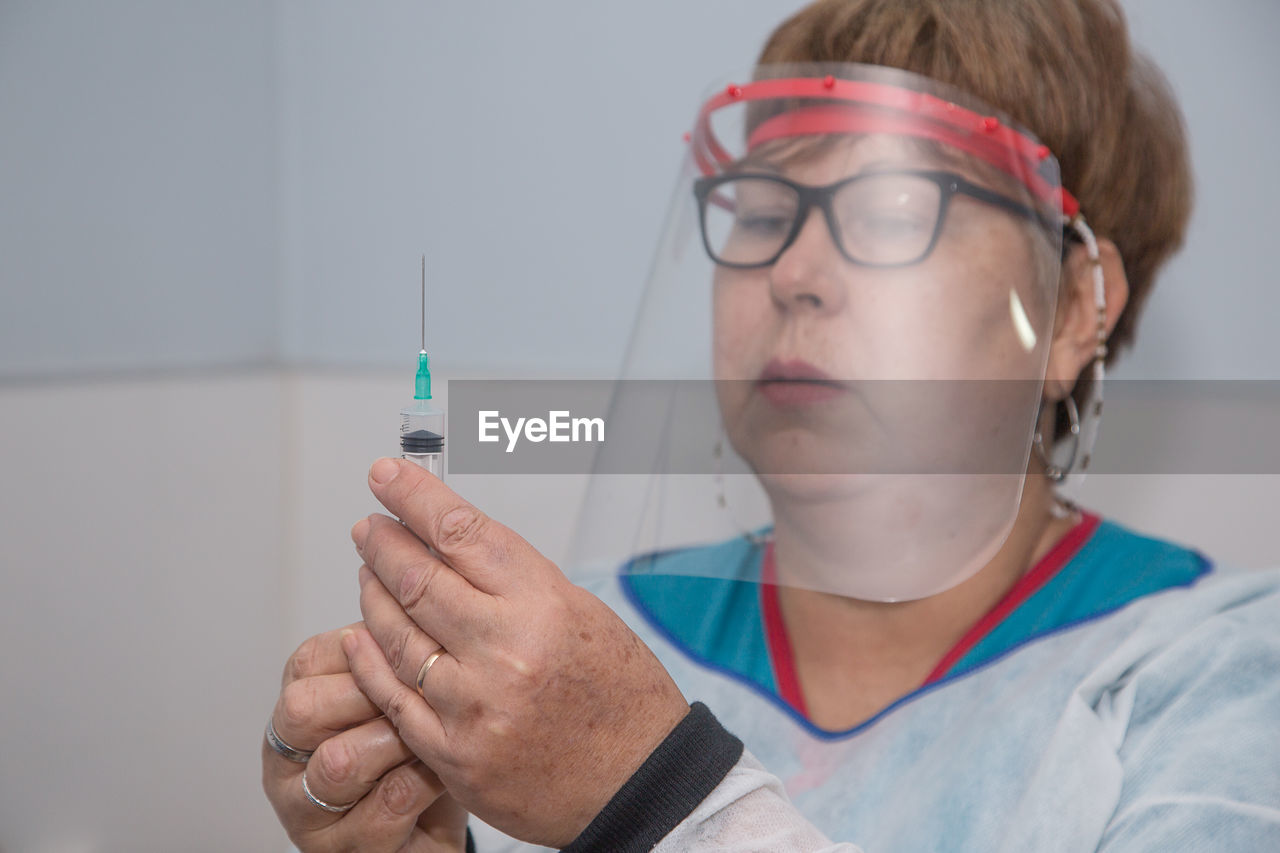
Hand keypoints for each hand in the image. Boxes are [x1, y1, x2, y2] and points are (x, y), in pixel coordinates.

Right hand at [262, 624, 468, 851]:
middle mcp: (288, 758)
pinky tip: (447, 769)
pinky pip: (383, 808)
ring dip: (398, 741)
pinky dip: (424, 781)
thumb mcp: (406, 687)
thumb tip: (419, 579)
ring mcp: (307, 810)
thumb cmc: (425, 739)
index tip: (413, 642)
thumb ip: (397, 648)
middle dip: (369, 695)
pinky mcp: (340, 850)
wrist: (445, 815)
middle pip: (302, 709)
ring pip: (339, 762)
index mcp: (299, 702)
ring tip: (437, 731)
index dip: (364, 648)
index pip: (310, 660)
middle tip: (420, 692)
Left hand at [343, 457, 690, 847]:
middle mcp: (505, 650)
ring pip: (396, 634)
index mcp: (544, 605)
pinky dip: (370, 658)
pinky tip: (362, 635)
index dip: (414, 496)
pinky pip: (392, 695)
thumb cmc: (620, 696)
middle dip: (384, 542)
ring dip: (373, 595)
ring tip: (368, 573)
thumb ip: (513, 583)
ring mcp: (473, 705)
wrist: (639, 781)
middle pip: (417, 577)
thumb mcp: (583, 614)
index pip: (461, 532)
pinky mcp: (452, 753)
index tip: (387, 475)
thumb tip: (450, 546)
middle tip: (370, 527)